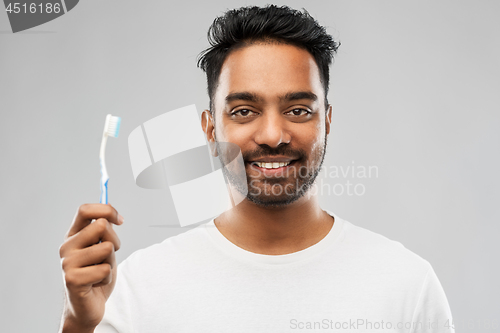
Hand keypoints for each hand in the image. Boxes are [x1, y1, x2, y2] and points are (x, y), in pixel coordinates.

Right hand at [59, 203, 123, 331]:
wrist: (88, 306)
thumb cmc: (97, 275)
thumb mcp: (103, 248)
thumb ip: (104, 231)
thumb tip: (111, 210)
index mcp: (73, 235)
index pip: (85, 210)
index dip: (106, 210)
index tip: (120, 220)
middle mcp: (66, 246)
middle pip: (101, 225)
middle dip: (115, 240)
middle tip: (109, 255)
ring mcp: (67, 263)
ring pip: (106, 248)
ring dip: (111, 262)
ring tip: (100, 271)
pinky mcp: (72, 279)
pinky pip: (105, 269)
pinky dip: (107, 278)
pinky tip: (96, 283)